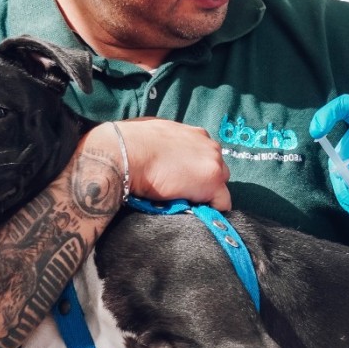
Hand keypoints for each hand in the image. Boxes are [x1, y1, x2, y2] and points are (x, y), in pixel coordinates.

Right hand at [115, 118, 230, 210]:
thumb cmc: (130, 144)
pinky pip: (222, 203)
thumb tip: (159, 152)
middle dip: (204, 181)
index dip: (196, 171)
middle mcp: (209, 145)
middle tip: (183, 192)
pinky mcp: (213, 183)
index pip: (206, 157)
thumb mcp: (154, 134)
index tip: (182, 179)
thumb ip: (167, 143)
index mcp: (195, 134)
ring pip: (221, 186)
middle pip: (217, 170)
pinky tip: (193, 213)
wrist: (125, 153)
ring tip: (185, 202)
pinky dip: (210, 210)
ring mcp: (214, 163)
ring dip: (207, 195)